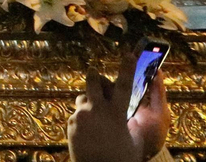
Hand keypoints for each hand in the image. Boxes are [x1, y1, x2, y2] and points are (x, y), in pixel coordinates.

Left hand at [68, 46, 162, 161]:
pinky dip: (82, 120)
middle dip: (93, 75)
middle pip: (93, 81)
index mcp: (117, 114)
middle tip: (93, 72)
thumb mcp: (133, 139)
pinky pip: (77, 115)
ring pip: (83, 98)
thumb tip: (131, 112)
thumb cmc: (121, 158)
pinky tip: (88, 133)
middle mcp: (97, 110)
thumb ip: (129, 122)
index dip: (127, 68)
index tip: (128, 54)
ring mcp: (82, 116)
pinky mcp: (71, 123)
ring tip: (95, 119)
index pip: (123, 85)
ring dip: (88, 103)